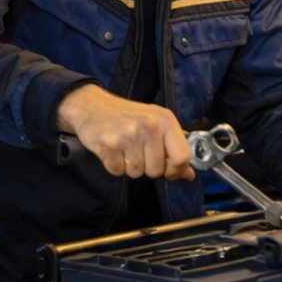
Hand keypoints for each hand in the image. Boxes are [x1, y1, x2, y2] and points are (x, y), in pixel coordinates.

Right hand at [56, 85, 193, 179]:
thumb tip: (189, 174)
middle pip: (157, 170)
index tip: (169, 170)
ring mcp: (129, 135)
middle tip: (138, 152)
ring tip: (124, 149)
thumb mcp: (157, 124)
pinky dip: (114, 166)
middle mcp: (150, 126)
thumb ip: (175, 148)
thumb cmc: (127, 116)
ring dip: (130, 166)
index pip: (182, 157)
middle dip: (147, 168)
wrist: (92, 106)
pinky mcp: (109, 144)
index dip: (176, 170)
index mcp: (166, 120)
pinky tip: (113, 151)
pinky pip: (118, 171)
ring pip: (137, 173)